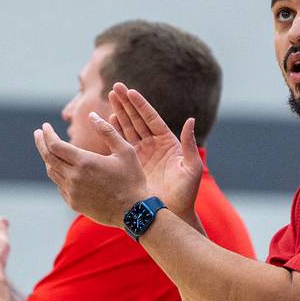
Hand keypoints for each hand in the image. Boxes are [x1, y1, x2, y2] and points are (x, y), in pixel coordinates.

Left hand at [34, 114, 148, 226]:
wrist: (134, 212)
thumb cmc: (132, 179)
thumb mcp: (125, 151)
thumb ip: (107, 131)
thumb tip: (91, 115)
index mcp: (85, 162)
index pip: (55, 145)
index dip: (47, 134)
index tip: (44, 126)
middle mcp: (74, 177)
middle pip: (48, 157)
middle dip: (41, 143)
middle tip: (38, 133)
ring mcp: (72, 192)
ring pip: (52, 172)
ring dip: (48, 159)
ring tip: (50, 150)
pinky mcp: (74, 203)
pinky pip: (60, 186)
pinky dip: (58, 174)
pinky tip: (63, 169)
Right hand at [107, 83, 202, 219]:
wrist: (173, 213)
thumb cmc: (186, 193)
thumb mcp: (192, 168)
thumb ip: (190, 145)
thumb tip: (190, 120)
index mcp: (168, 143)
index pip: (152, 119)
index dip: (141, 105)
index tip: (131, 91)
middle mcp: (154, 145)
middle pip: (138, 119)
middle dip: (126, 103)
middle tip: (115, 87)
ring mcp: (142, 154)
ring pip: (128, 129)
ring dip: (119, 113)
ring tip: (109, 98)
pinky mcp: (132, 165)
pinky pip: (121, 145)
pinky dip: (114, 133)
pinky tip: (107, 121)